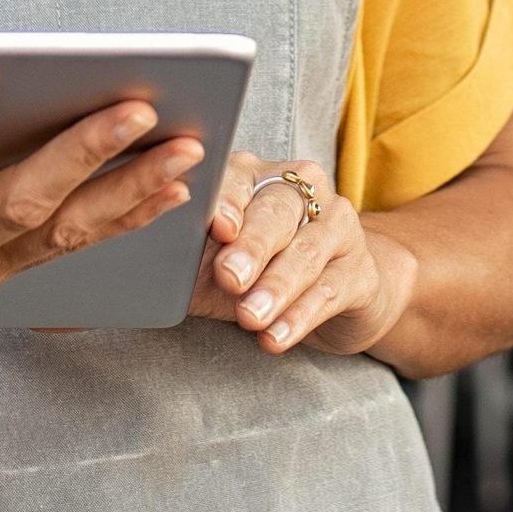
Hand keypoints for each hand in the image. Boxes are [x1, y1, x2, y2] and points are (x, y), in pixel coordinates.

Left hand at [192, 152, 415, 355]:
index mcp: (256, 175)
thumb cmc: (256, 270)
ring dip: (275, 288)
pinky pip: (328, 292)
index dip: (228, 201)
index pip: (239, 178)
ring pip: (304, 253)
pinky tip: (276, 336)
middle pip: (276, 213)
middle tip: (229, 277)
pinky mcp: (361, 269)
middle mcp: (302, 190)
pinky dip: (299, 316)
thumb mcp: (216, 260)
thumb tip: (152, 263)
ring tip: (250, 317)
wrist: (333, 292)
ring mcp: (338, 226)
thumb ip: (191, 254)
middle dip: (251, 248)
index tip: (217, 228)